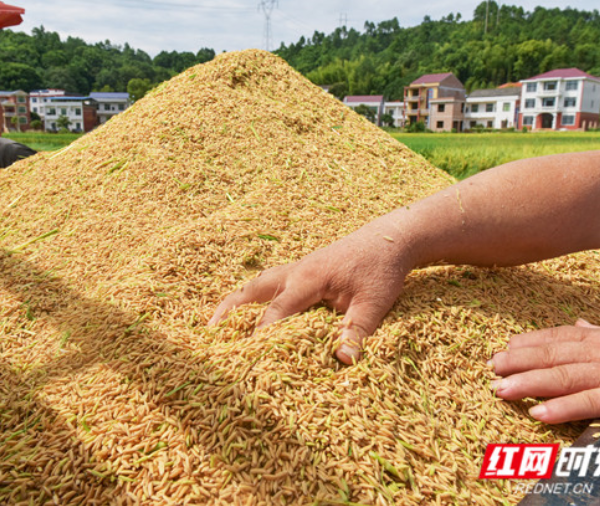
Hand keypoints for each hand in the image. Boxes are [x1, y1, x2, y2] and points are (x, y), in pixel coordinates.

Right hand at [208, 222, 413, 363]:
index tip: (244, 356)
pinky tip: (248, 310)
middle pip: (252, 291)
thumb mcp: (375, 303)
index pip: (276, 311)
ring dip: (236, 302)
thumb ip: (358, 331)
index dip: (259, 334)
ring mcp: (296, 268)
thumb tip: (343, 361)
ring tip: (217, 323)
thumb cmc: (382, 269)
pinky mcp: (302, 270)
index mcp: (307, 278)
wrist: (390, 239)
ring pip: (257, 284)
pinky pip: (268, 283)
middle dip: (229, 312)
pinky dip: (252, 296)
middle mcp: (294, 271)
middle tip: (209, 333)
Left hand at [489, 319, 599, 425]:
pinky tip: (539, 414)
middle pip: (556, 354)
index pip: (561, 337)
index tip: (503, 347)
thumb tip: (580, 325)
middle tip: (491, 367)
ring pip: (567, 376)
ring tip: (501, 390)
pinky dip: (564, 408)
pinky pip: (594, 402)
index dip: (530, 342)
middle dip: (520, 360)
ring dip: (530, 383)